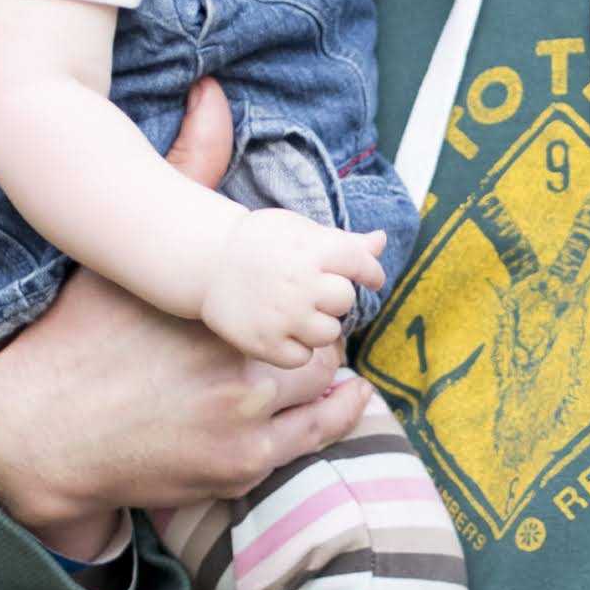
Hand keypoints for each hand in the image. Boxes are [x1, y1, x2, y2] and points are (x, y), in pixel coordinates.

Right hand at [0, 81, 370, 545]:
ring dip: (322, 360)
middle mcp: (230, 365)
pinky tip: (332, 390)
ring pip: (323, 379)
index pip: (306, 277)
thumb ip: (182, 175)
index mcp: (207, 305)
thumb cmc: (78, 339)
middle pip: (322, 329)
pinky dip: (334, 407)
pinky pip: (319, 433)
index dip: (323, 270)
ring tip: (302, 345)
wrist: (37, 437)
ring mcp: (240, 422)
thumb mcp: (124, 258)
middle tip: (310, 308)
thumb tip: (213, 96)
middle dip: (321, 315)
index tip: (325, 267)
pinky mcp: (241, 466)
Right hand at [193, 206, 386, 366]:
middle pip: (344, 301)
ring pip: (329, 333)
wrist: (207, 261)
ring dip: (319, 325)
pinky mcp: (264, 343)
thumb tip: (382, 241)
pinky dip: (297, 348)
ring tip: (297, 312)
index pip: (361, 264)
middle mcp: (299, 283)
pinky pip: (302, 358)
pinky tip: (283, 330)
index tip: (368, 277)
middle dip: (335, 297)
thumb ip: (345, 241)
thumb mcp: (301, 230)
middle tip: (313, 292)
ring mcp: (281, 316)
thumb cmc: (260, 243)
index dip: (369, 272)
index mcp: (311, 249)